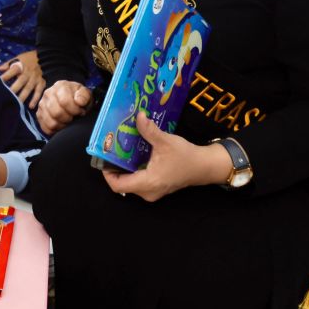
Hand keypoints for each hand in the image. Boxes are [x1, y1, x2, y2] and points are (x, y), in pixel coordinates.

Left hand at [0, 51, 44, 108]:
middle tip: (7, 97)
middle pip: (21, 81)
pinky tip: (31, 106)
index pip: (12, 71)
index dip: (6, 76)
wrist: (45, 57)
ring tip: (17, 104)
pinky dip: (35, 99)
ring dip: (23, 96)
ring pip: (29, 88)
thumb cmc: (28, 59)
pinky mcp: (42, 83)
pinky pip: (39, 92)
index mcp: (21, 66)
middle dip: (14, 89)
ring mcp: (35, 78)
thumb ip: (7, 64)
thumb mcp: (17, 58)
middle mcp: (28, 73)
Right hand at [36, 80, 90, 134]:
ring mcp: (42, 105)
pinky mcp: (39, 115)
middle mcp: (48, 94)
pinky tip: (61, 124)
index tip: (80, 111)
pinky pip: (46, 128)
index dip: (75, 110)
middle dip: (69, 118)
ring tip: (67, 120)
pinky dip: (55, 130)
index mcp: (60, 86)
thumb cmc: (78, 97)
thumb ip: (84, 96)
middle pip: (56, 113)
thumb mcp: (85, 93)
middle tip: (73, 116)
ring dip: (62, 125)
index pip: (64, 101)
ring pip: (51, 122)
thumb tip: (79, 101)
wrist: (72, 100)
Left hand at [102, 113, 231, 201]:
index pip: (118, 185)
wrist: (204, 166)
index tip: (104, 157)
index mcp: (148, 183)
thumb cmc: (185, 156)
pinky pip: (139, 181)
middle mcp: (147, 192)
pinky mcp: (157, 187)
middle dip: (114, 167)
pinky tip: (133, 154)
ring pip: (130, 182)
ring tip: (120, 150)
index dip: (107, 173)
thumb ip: (149, 130)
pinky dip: (133, 169)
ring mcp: (152, 191)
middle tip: (111, 150)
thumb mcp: (165, 141)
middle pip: (122, 183)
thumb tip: (137, 116)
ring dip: (124, 168)